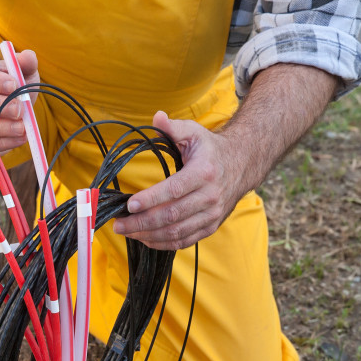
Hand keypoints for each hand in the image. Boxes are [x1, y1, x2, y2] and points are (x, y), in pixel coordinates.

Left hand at [113, 111, 249, 249]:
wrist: (241, 165)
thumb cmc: (210, 149)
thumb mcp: (194, 133)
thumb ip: (173, 127)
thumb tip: (156, 117)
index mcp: (204, 172)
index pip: (174, 189)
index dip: (151, 199)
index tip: (130, 205)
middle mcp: (210, 196)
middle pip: (172, 215)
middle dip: (142, 222)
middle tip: (119, 224)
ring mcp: (211, 215)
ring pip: (176, 232)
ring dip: (148, 235)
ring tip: (126, 232)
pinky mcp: (210, 227)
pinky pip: (184, 241)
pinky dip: (163, 243)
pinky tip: (144, 238)